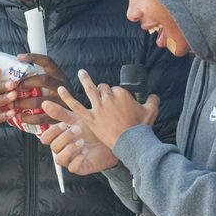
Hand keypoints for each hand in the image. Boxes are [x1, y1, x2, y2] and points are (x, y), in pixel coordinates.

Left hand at [13, 53, 69, 127]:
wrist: (79, 116)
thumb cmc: (60, 98)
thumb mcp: (56, 84)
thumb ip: (42, 79)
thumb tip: (18, 73)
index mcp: (60, 76)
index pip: (47, 61)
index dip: (33, 57)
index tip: (19, 57)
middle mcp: (62, 87)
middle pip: (44, 79)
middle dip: (28, 82)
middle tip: (17, 87)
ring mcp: (62, 102)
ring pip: (40, 101)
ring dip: (23, 103)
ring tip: (13, 104)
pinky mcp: (60, 116)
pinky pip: (41, 117)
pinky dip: (29, 118)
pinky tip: (21, 117)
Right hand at [40, 120, 120, 175]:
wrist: (112, 141)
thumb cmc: (92, 130)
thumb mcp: (77, 120)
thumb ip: (61, 113)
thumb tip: (45, 103)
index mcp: (59, 138)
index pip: (46, 138)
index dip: (52, 132)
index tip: (64, 125)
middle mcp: (62, 150)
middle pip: (53, 147)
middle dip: (64, 138)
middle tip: (78, 130)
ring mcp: (70, 160)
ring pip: (60, 159)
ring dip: (69, 149)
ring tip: (81, 141)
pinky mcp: (79, 168)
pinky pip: (73, 167)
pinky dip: (78, 159)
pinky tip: (86, 151)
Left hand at [43, 69, 159, 152]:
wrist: (131, 142)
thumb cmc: (140, 127)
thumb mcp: (152, 111)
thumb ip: (153, 100)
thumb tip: (154, 96)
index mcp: (122, 94)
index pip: (116, 89)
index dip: (116, 95)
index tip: (118, 102)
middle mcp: (109, 98)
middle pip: (104, 88)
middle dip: (104, 91)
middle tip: (105, 99)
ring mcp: (98, 107)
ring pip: (90, 90)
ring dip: (85, 80)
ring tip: (81, 73)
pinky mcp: (90, 118)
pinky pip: (76, 106)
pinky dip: (66, 98)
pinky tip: (60, 90)